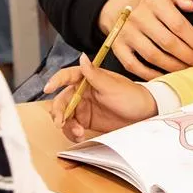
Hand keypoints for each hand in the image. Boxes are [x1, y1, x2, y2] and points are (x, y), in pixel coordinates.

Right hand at [44, 54, 158, 141]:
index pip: (67, 76)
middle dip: (58, 112)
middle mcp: (83, 91)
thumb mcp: (113, 86)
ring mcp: (83, 106)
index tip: (47, 88)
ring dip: (66, 124)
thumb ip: (95, 74)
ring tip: (78, 132)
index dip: (55, 81)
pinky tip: (80, 135)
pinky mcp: (86, 120)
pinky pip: (72, 126)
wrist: (144, 115)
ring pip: (64, 115)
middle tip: (61, 122)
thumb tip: (82, 57)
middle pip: (61, 100)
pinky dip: (72, 132)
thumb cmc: (132, 96)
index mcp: (88, 78)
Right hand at [100, 0, 192, 79]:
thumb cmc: (152, 4)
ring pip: (153, 56)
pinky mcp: (117, 47)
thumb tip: (192, 6)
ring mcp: (126, 33)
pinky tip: (167, 77)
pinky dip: (151, 74)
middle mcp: (139, 17)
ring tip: (188, 71)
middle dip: (189, 57)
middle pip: (168, 43)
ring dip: (174, 67)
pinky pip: (134, 66)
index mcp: (155, 2)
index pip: (179, 25)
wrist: (119, 8)